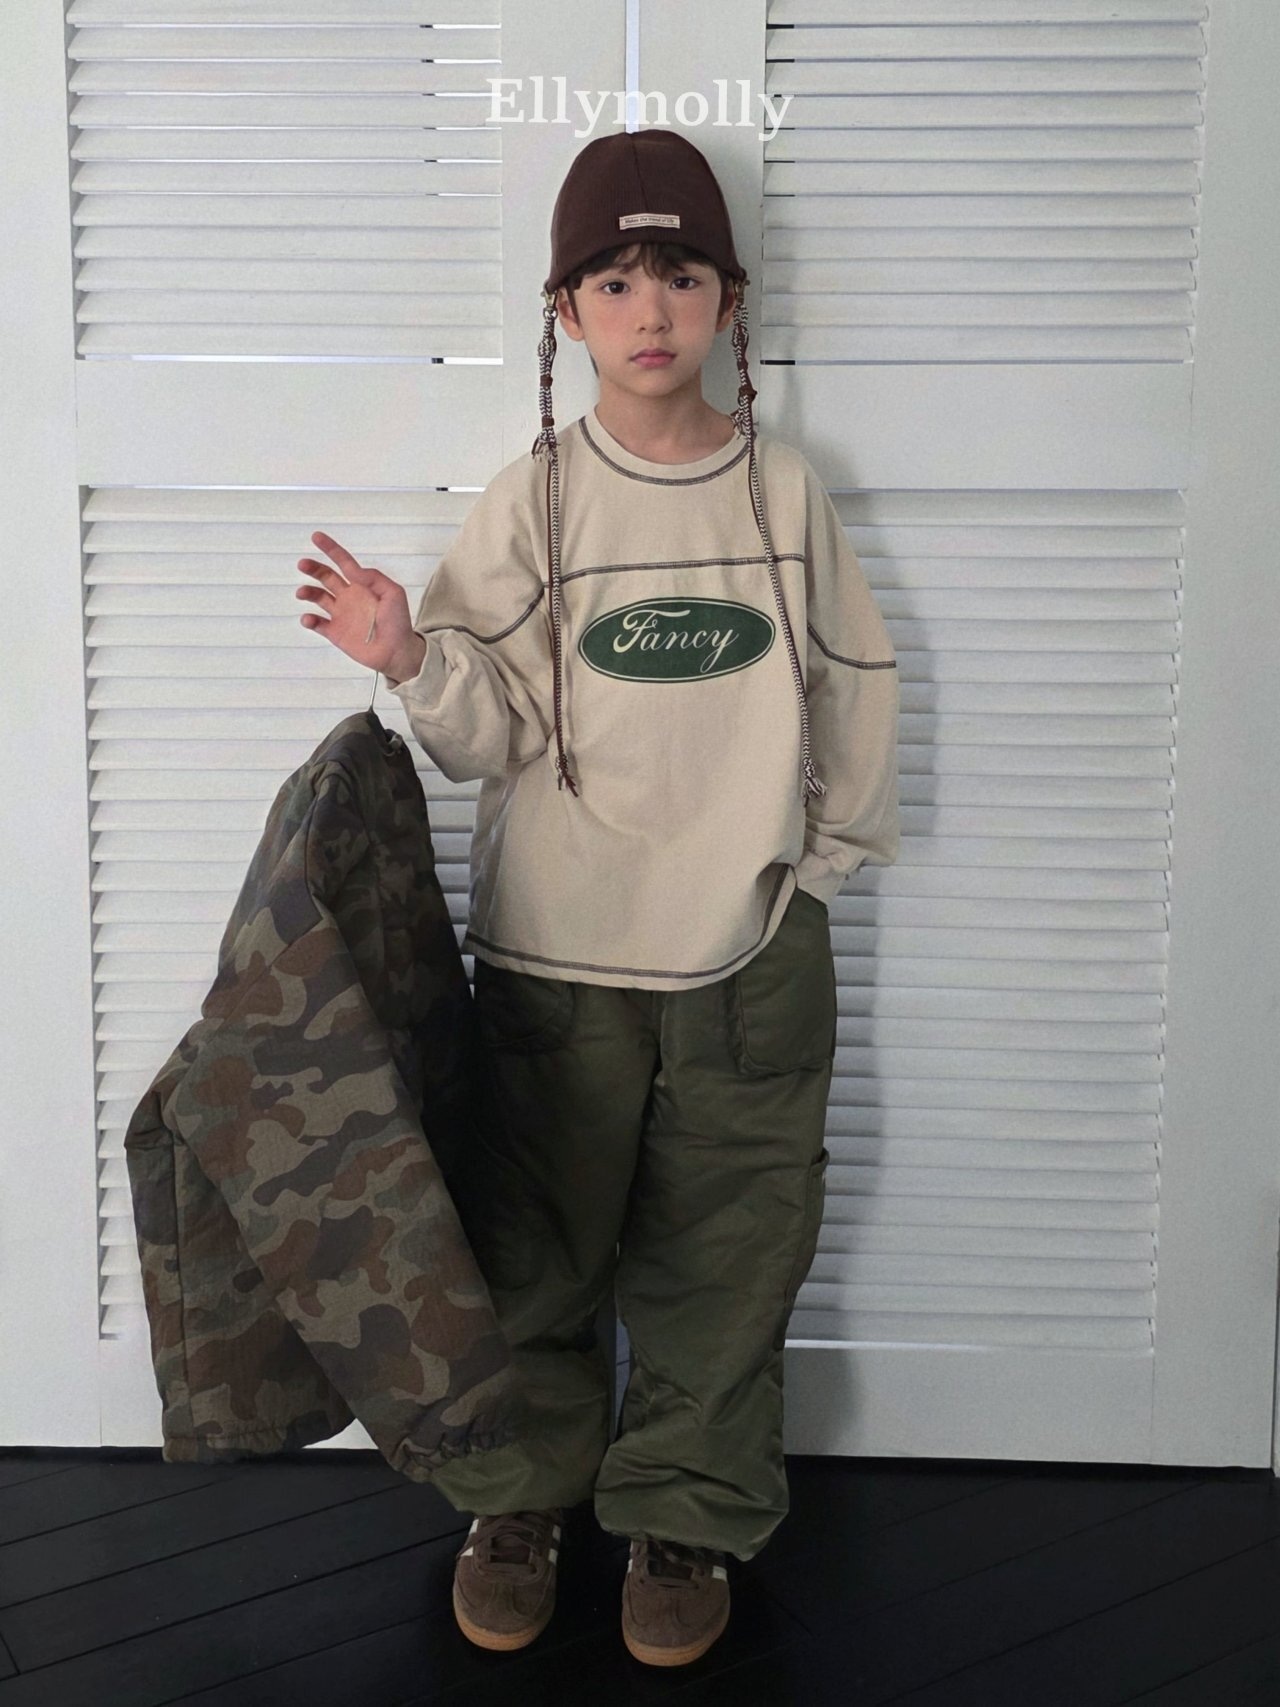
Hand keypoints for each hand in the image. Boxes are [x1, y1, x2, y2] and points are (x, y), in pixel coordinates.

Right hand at [295, 531, 420, 677]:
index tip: (316, 536)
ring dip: (308, 592)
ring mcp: (340, 614)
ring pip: (318, 597)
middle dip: (313, 568)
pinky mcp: (335, 632)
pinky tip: (309, 619)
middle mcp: (348, 596)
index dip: (331, 549)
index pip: (343, 562)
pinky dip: (309, 619)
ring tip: (302, 593)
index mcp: (361, 585)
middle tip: (303, 564)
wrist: (397, 651)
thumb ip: (374, 578)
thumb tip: (353, 569)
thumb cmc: (399, 622)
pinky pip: (316, 623)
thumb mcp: (393, 593)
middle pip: (325, 576)